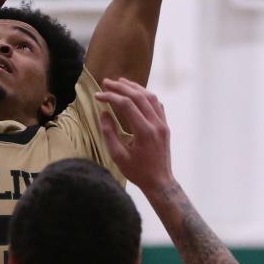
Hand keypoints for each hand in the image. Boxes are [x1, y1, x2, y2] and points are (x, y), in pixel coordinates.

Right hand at [95, 78, 174, 196]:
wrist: (159, 182)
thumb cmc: (137, 172)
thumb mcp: (118, 155)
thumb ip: (109, 133)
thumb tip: (103, 114)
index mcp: (144, 131)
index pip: (126, 105)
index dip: (110, 97)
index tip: (98, 96)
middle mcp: (156, 124)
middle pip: (138, 97)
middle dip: (121, 87)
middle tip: (106, 82)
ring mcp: (162, 124)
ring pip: (150, 97)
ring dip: (135, 87)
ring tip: (121, 82)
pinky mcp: (165, 126)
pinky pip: (157, 105)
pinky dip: (146, 96)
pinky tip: (137, 93)